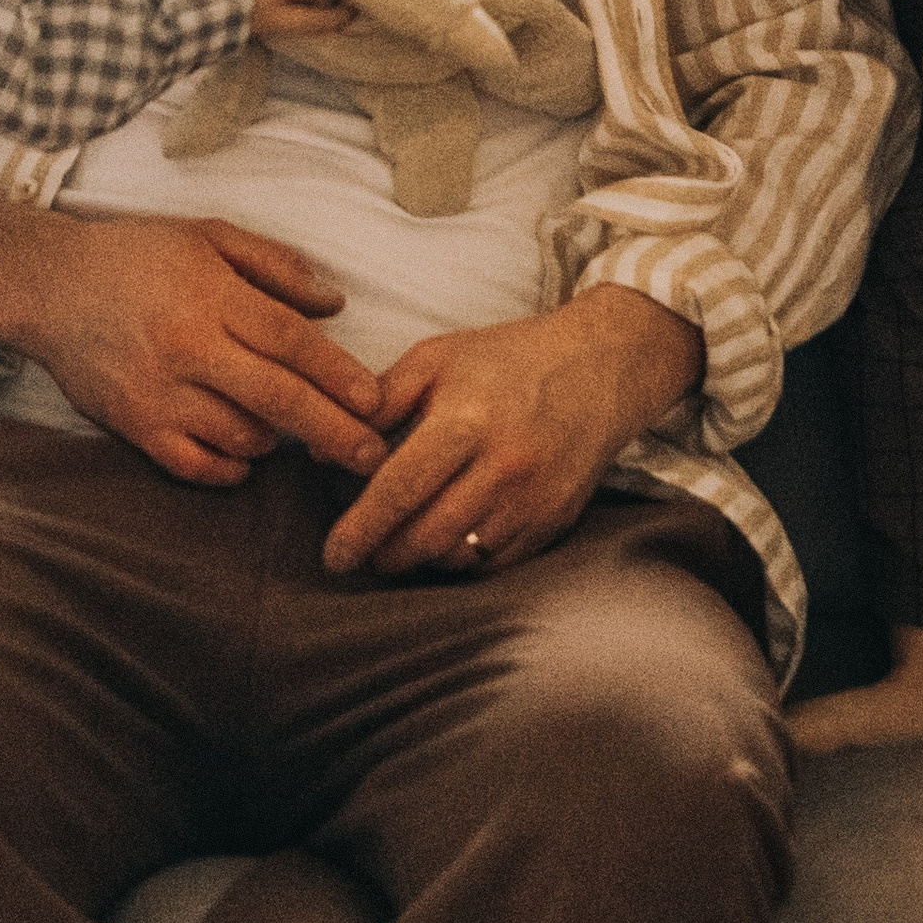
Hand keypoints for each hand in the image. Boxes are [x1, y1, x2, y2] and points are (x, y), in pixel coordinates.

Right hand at [23, 212, 386, 487]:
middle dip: (335, 433)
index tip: (376, 401)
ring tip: (291, 428)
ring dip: (277, 440)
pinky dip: (229, 467)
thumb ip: (276, 266)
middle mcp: (187, 349)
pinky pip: (195, 466)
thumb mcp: (208, 236)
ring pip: (241, 437)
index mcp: (211, 297)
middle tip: (372, 456)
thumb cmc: (136, 256)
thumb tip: (335, 304)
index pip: (291, 343)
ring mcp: (158, 393)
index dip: (339, 375)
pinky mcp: (133, 426)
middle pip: (279, 400)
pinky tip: (246, 453)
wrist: (47, 285)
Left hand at [319, 287, 702, 579]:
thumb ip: (378, 402)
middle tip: (360, 552)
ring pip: (459, 556)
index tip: (333, 555)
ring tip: (399, 541)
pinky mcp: (554, 522)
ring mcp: (534, 500)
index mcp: (467, 420)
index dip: (359, 529)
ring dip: (420, 559)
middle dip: (384, 553)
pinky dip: (462, 560)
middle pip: (427, 535)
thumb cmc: (507, 360)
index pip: (400, 489)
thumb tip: (323, 451)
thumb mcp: (436, 359)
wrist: (599, 369)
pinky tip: (445, 538)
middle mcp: (504, 466)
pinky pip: (495, 563)